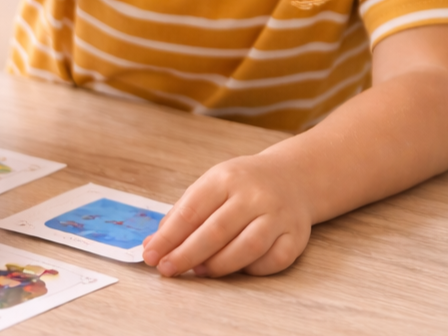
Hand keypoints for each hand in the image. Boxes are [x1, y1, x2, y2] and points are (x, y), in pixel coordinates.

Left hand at [142, 153, 311, 277]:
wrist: (292, 177)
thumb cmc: (242, 185)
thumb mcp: (210, 186)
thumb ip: (183, 214)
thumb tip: (154, 244)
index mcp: (225, 178)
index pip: (191, 210)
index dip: (169, 236)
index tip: (151, 254)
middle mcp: (253, 195)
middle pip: (216, 231)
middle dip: (186, 255)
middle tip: (167, 269)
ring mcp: (278, 216)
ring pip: (246, 249)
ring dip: (217, 266)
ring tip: (197, 271)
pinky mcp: (296, 237)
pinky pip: (272, 261)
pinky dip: (251, 270)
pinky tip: (234, 270)